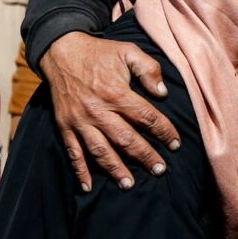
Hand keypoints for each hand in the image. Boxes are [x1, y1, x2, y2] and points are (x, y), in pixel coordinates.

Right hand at [39, 31, 180, 192]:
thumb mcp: (128, 52)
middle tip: (160, 170)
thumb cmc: (100, 53)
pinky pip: (73, 152)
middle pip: (126, 139)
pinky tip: (87, 187)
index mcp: (116, 93)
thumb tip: (162, 93)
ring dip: (115, 169)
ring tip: (129, 185)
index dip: (164, 132)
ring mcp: (80, 120)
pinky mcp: (65, 126)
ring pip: (100, 150)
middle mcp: (98, 110)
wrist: (62, 51)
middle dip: (145, 156)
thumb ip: (149, 69)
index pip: (147, 118)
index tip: (175, 144)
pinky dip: (80, 171)